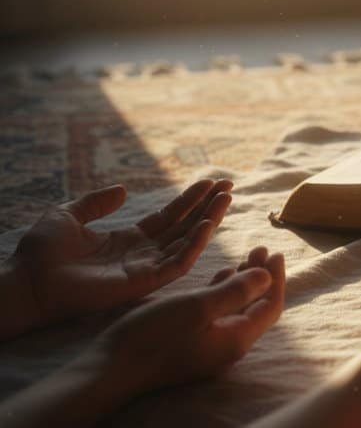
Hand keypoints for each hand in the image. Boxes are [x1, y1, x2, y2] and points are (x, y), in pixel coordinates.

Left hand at [3, 179, 231, 335]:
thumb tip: (123, 189)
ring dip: (208, 220)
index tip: (210, 182)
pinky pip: (178, 263)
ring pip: (188, 243)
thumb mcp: (68, 215)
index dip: (190, 199)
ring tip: (226, 198)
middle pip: (185, 227)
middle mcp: (143, 254)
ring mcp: (146, 269)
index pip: (169, 217)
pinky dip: (195, 245)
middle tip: (229, 185)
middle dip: (208, 206)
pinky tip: (206, 225)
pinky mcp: (144, 282)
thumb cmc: (40, 253)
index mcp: (128, 240)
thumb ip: (97, 202)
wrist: (28, 281)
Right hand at [92, 246, 284, 392]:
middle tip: (260, 248)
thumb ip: (236, 291)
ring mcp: (210, 345)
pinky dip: (223, 292)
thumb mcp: (198, 306)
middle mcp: (228, 345)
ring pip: (236, 308)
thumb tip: (267, 276)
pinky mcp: (192, 341)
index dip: (275, 278)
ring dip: (243, 282)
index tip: (275, 252)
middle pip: (256, 307)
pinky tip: (222, 273)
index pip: (270, 306)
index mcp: (236, 339)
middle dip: (261, 277)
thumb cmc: (155, 335)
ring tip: (246, 256)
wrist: (112, 367)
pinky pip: (218, 313)